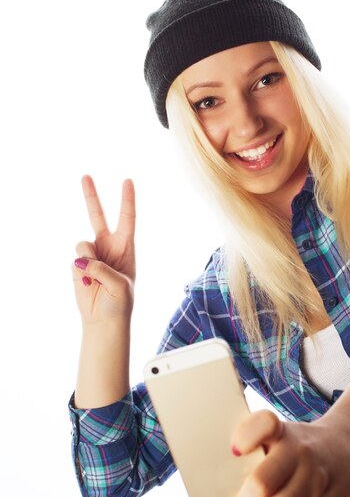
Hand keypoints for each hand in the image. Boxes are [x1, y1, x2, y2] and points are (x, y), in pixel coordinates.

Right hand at [72, 175, 135, 324]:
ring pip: (83, 243)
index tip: (127, 181)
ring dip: (88, 259)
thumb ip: (102, 269)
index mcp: (126, 247)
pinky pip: (76, 258)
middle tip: (85, 175)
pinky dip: (80, 271)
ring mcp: (92, 254)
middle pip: (98, 216)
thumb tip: (80, 259)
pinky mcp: (78, 264)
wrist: (104, 320)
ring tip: (95, 277)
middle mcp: (108, 246)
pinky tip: (87, 282)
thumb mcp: (120, 285)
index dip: (127, 200)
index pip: (127, 219)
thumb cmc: (120, 303)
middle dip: (91, 196)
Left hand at [222, 410, 349, 496]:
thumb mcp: (279, 437)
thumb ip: (252, 460)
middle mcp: (298, 451)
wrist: (346, 449)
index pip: (264, 424)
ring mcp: (312, 478)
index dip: (246, 436)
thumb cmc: (296, 446)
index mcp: (281, 430)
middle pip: (262, 482)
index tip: (233, 450)